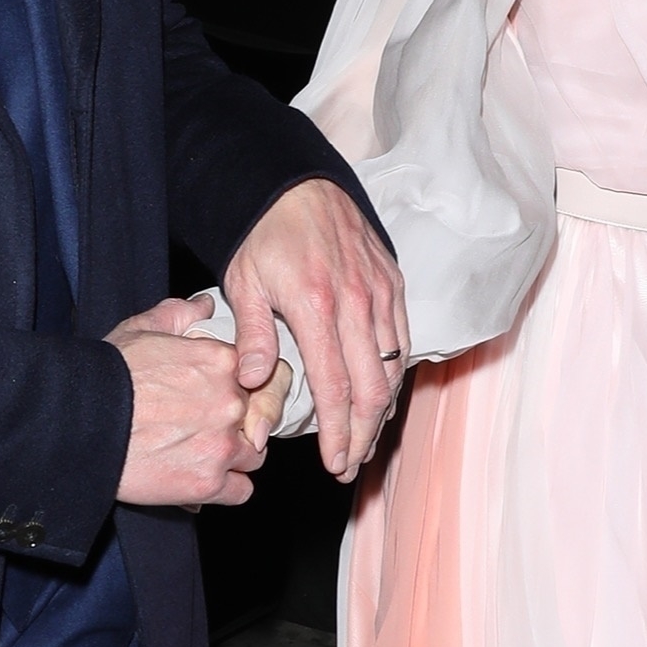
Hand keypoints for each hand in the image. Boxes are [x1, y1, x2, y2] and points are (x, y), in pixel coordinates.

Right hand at [109, 296, 266, 509]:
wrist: (81, 423)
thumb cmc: (107, 375)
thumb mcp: (141, 330)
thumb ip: (179, 315)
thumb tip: (205, 305)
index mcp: (222, 363)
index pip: (261, 377)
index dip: (244, 390)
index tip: (225, 399)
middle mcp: (231, 404)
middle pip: (259, 418)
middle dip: (239, 424)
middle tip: (208, 429)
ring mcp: (222, 446)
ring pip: (255, 456)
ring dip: (236, 458)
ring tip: (204, 455)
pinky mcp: (207, 483)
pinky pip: (241, 491)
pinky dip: (225, 489)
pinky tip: (202, 479)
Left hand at [224, 178, 406, 480]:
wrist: (297, 183)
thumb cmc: (263, 234)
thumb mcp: (244, 282)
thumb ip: (252, 334)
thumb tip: (256, 382)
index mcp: (316, 307)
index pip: (336, 388)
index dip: (338, 433)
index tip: (334, 463)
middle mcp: (357, 303)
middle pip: (372, 388)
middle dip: (364, 435)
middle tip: (351, 463)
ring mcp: (381, 292)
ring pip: (393, 367)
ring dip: (382, 411)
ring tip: (365, 440)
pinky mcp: (393, 282)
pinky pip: (402, 339)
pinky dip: (394, 374)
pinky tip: (382, 396)